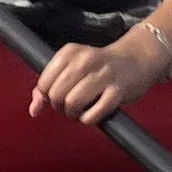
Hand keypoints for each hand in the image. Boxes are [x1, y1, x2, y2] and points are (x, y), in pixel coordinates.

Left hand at [31, 26, 171, 125]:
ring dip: (74, 114)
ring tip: (81, 110)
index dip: (48, 97)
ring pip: (72, 103)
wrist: (137, 59)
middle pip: (56, 95)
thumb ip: (49, 86)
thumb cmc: (100, 67)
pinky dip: (88, 119)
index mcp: (70, 52)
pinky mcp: (117, 92)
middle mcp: (85, 60)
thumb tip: (34, 109)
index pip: (44, 83)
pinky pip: (92, 115)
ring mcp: (102, 75)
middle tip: (71, 105)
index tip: (59, 97)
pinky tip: (93, 113)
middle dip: (60, 106)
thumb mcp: (72, 68)